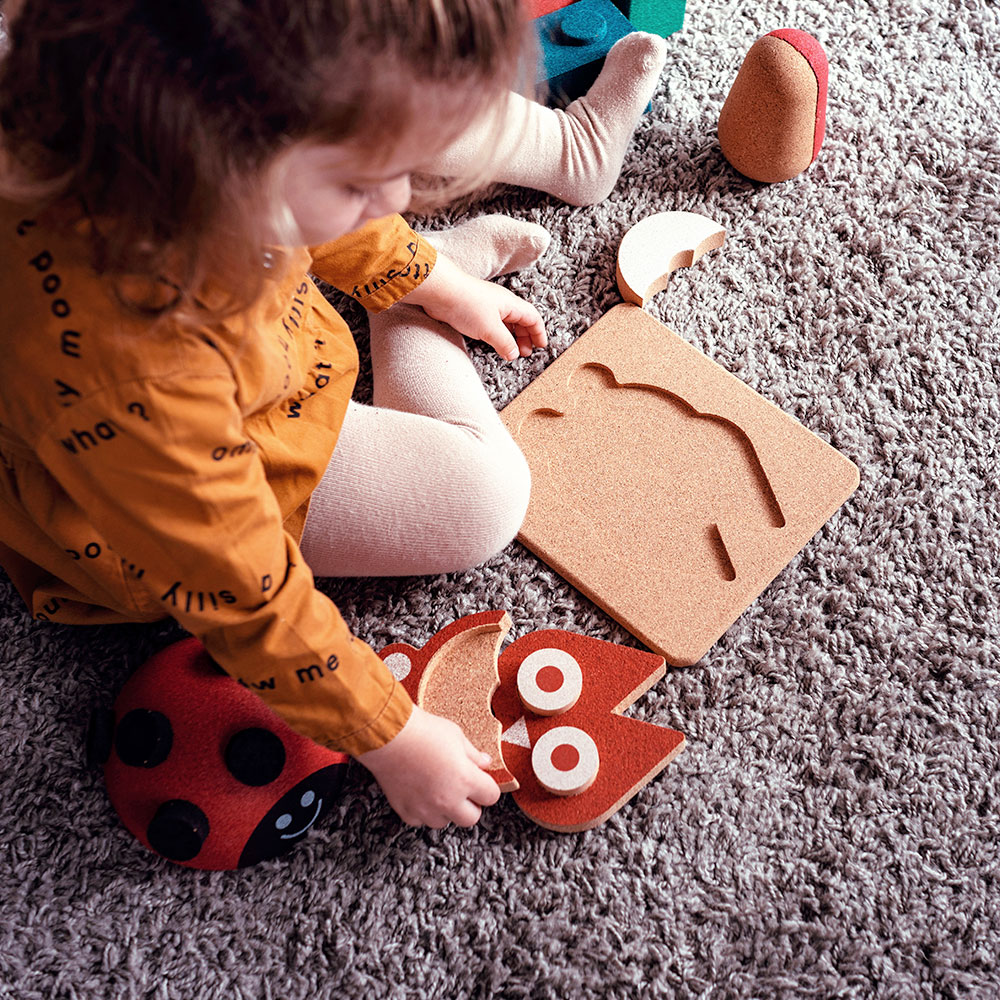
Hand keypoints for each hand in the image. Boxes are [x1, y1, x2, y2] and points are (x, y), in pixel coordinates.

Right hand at [355, 705, 500, 827]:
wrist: (388, 735)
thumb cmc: (422, 731)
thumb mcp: (456, 735)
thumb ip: (473, 754)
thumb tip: (484, 762)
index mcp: (465, 779)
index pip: (491, 796)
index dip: (487, 788)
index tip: (482, 782)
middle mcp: (448, 799)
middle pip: (471, 817)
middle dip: (471, 804)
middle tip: (463, 789)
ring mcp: (426, 808)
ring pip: (445, 822)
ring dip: (446, 810)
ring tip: (438, 789)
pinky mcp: (406, 811)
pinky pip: (420, 821)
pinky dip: (422, 811)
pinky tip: (420, 792)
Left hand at [403, 253, 546, 361]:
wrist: (440, 292)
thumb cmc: (467, 304)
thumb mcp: (490, 329)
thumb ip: (505, 343)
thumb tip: (514, 354)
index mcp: (511, 304)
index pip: (532, 318)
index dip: (538, 333)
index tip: (541, 346)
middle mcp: (501, 304)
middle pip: (521, 320)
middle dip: (525, 337)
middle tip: (525, 353)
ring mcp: (487, 307)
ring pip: (506, 323)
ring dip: (511, 337)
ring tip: (511, 351)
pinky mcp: (473, 311)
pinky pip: (492, 324)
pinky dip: (497, 335)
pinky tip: (494, 343)